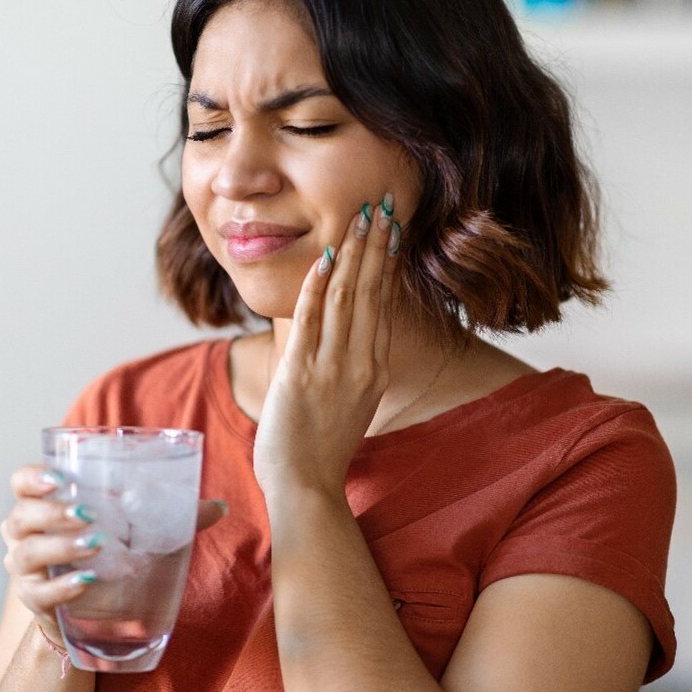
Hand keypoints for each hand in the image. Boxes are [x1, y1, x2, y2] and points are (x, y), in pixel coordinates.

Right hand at [1, 465, 227, 644]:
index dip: (33, 477)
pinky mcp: (35, 602)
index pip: (22, 482)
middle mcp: (25, 534)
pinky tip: (86, 582)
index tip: (61, 478)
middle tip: (88, 512)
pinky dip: (62, 587)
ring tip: (95, 544)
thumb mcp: (137, 526)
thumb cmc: (111, 551)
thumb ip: (174, 514)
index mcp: (45, 502)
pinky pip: (40, 594)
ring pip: (27, 554)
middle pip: (22, 516)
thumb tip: (220, 507)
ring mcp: (26, 570)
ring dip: (60, 547)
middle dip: (52, 512)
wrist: (92, 608)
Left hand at [254, 193, 399, 500]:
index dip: (386, 263)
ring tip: (359, 217)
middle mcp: (360, 363)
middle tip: (380, 205)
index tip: (390, 230)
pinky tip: (324, 257)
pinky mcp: (301, 373)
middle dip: (375, 244)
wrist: (306, 487)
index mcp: (374, 368)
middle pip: (370, 291)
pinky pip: (311, 320)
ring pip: (346, 297)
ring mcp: (332, 367)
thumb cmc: (323, 448)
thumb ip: (354, 365)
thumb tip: (352, 335)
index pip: (381, 303)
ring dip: (353, 253)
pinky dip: (318, 286)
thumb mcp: (352, 403)